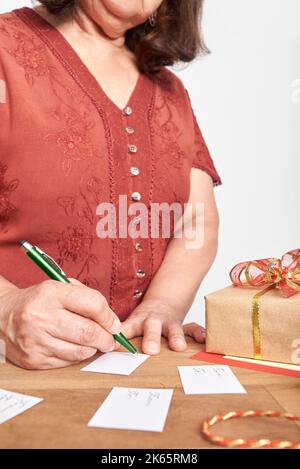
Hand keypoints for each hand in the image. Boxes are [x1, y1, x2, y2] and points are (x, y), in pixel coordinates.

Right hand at [0, 279, 120, 369]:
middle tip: (110, 340)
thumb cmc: (38, 301)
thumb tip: (112, 323)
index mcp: (50, 293)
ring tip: (92, 343)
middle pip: (88, 332)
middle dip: (106, 339)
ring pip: (80, 351)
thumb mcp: (60, 287)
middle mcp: (41, 317)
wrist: (2, 315)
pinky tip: (73, 348)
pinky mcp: (33, 359)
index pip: (93, 305)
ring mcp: (35, 340)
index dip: (109, 317)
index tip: (114, 324)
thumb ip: (87, 299)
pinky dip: (76, 357)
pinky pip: (67, 362)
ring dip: (93, 349)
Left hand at [121, 299, 205, 354]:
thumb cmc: (144, 320)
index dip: (120, 336)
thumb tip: (101, 350)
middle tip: (150, 350)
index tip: (114, 345)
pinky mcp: (184, 326)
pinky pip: (193, 328)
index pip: (126, 328)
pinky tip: (204, 339)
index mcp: (138, 322)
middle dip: (151, 338)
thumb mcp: (131, 325)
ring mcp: (170, 323)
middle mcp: (153, 322)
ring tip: (178, 347)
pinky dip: (199, 333)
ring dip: (175, 336)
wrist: (164, 302)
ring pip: (173, 328)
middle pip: (151, 327)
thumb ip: (121, 337)